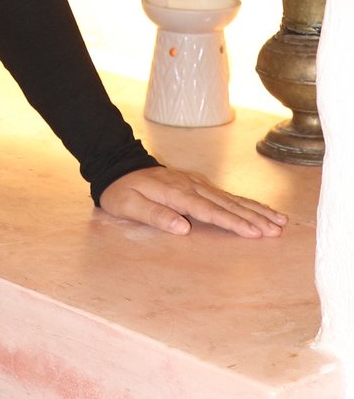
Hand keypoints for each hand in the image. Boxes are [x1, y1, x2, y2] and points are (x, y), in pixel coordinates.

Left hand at [98, 166, 286, 238]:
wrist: (118, 165)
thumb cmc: (122, 191)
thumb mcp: (129, 205)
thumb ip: (156, 215)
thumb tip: (184, 228)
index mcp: (176, 192)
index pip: (209, 211)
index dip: (232, 223)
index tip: (253, 233)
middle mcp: (191, 186)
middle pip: (227, 204)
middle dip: (254, 217)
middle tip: (278, 230)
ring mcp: (197, 183)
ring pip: (232, 198)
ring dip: (256, 210)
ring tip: (280, 221)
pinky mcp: (199, 184)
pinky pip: (227, 195)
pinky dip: (246, 203)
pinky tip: (261, 210)